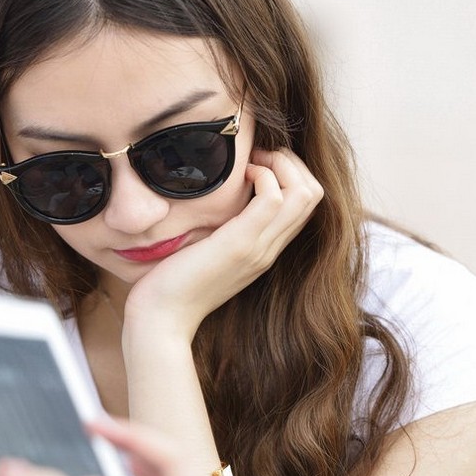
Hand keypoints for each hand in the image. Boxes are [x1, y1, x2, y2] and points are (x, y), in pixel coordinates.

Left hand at [123, 148, 323, 338]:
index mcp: (264, 250)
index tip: (254, 163)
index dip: (289, 173)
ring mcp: (259, 248)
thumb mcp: (206, 252)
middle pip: (314, 194)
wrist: (161, 320)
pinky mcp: (240, 245)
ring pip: (304, 193)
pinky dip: (263, 175)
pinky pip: (273, 198)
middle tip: (255, 156)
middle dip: (290, 161)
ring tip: (250, 162)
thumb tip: (217, 199)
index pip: (305, 205)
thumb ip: (221, 230)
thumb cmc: (172, 286)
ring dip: (280, 163)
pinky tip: (240, 175)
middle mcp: (269, 250)